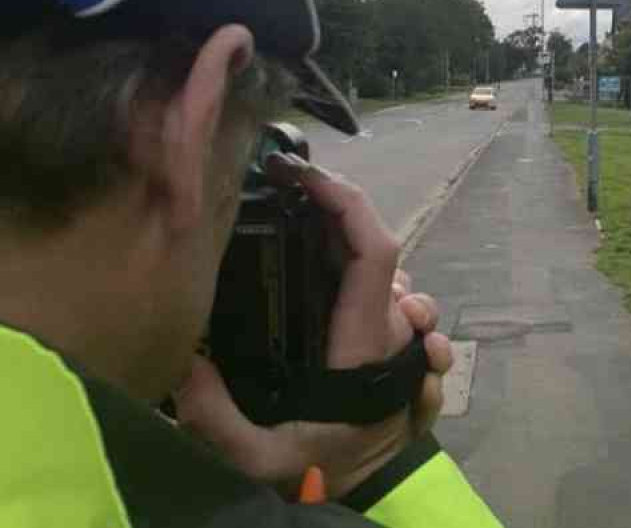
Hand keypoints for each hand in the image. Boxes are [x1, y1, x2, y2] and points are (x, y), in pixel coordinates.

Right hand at [173, 155, 453, 499]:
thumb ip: (216, 418)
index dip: (346, 203)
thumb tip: (182, 364)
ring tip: (319, 254)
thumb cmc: (326, 474)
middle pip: (383, 250)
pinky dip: (382, 286)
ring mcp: (405, 337)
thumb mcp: (263, 458)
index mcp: (363, 343)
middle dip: (341, 219)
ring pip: (395, 274)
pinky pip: (403, 300)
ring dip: (359, 256)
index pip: (374, 252)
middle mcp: (394, 330)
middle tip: (293, 209)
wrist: (380, 496)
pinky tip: (356, 291)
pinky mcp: (405, 346)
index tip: (305, 177)